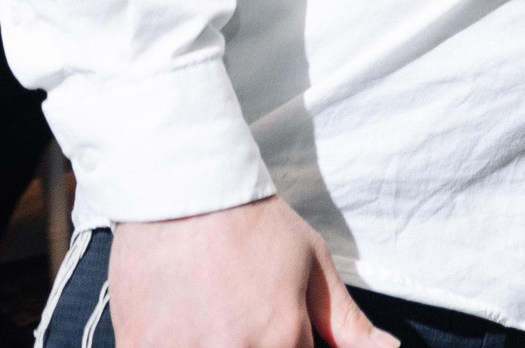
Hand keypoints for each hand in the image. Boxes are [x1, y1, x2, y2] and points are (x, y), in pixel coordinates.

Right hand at [110, 196, 396, 347]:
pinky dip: (176, 343)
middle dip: (258, 344)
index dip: (294, 346)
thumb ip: (347, 322)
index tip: (283, 333)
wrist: (181, 191)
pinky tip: (184, 325)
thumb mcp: (313, 266)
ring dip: (216, 343)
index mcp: (284, 339)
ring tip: (215, 320)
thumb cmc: (252, 225)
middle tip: (244, 321)